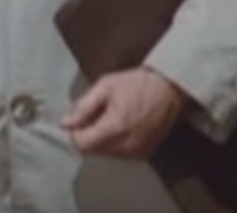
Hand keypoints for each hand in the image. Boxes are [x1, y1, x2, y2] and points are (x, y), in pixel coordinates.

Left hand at [62, 68, 187, 158]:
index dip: (76, 131)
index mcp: (114, 128)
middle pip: (92, 151)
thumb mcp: (107, 85)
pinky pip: (120, 154)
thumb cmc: (139, 83)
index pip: (80, 144)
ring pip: (105, 154)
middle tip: (99, 113)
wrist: (169, 88)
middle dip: (89, 135)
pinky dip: (116, 143)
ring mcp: (135, 152)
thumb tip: (66, 123)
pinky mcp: (143, 154)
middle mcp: (125, 145)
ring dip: (102, 140)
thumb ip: (84, 106)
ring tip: (114, 117)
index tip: (80, 119)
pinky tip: (124, 125)